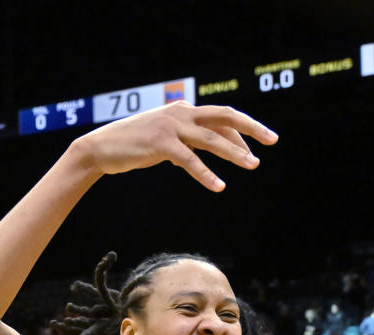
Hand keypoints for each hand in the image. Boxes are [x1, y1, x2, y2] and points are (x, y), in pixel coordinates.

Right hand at [73, 101, 277, 191]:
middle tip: (273, 140)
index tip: (254, 149)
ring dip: (235, 152)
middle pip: (224, 116)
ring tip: (253, 165)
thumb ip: (183, 142)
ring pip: (212, 139)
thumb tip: (199, 156)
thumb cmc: (133, 145)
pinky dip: (206, 174)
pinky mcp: (160, 144)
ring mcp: (171, 127)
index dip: (242, 132)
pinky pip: (190, 160)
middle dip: (252, 127)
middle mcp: (180, 113)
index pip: (221, 117)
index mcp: (183, 110)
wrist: (100, 149)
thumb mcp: (163, 139)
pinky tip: (219, 186)